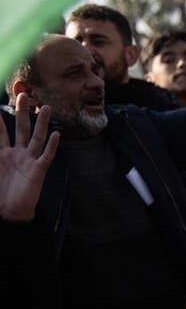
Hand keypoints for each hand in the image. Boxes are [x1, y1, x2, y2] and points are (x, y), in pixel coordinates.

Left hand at [0, 94, 59, 222]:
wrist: (10, 212)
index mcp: (2, 154)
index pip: (0, 132)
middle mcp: (17, 154)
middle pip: (20, 128)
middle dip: (21, 112)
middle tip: (23, 95)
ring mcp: (29, 161)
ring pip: (36, 138)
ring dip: (41, 124)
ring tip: (46, 108)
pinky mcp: (38, 171)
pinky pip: (46, 156)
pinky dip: (52, 146)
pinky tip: (57, 135)